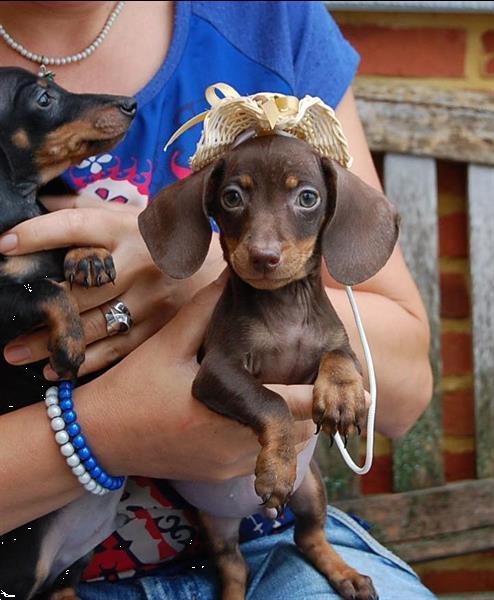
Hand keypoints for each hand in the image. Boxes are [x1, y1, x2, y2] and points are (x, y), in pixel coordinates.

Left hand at [1, 195, 224, 377]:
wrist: (219, 268)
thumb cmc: (164, 240)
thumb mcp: (132, 215)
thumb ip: (89, 207)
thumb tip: (44, 200)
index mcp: (129, 229)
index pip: (78, 226)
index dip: (39, 233)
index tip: (4, 245)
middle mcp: (139, 263)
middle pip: (80, 287)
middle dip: (39, 305)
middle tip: (3, 315)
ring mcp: (152, 300)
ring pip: (94, 324)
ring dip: (51, 341)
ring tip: (14, 353)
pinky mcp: (161, 329)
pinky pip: (117, 349)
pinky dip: (84, 362)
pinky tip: (56, 369)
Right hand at [79, 276, 316, 480]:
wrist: (99, 440)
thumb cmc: (135, 387)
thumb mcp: (171, 343)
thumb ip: (207, 309)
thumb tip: (232, 274)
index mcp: (231, 411)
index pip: (300, 406)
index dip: (326, 392)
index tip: (342, 381)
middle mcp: (237, 447)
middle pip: (301, 430)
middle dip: (309, 403)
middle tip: (309, 373)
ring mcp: (230, 468)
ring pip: (286, 447)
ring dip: (292, 421)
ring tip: (282, 388)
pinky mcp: (222, 478)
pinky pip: (264, 457)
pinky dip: (270, 438)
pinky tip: (255, 410)